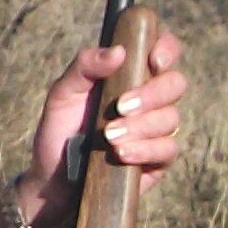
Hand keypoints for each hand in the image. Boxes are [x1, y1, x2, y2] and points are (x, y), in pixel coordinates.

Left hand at [28, 25, 188, 198]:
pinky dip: (145, 149)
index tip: (153, 61)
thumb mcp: (62, 94)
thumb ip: (84, 67)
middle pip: (175, 83)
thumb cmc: (60, 130)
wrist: (53, 178)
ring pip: (171, 117)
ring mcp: (157, 128)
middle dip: (151, 94)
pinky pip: (168, 149)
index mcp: (130, 74)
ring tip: (109, 137)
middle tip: (121, 107)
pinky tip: (122, 154)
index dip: (166, 49)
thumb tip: (118, 51)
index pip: (162, 50)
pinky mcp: (158, 159)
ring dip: (141, 126)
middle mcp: (150, 98)